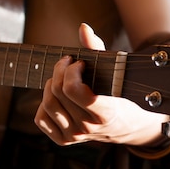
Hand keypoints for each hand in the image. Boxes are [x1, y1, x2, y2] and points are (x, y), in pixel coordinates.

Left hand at [34, 23, 167, 146]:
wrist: (128, 125)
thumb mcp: (115, 70)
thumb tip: (83, 28)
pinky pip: (41, 119)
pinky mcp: (64, 141)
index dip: (71, 70)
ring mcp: (75, 137)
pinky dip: (43, 106)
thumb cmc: (120, 93)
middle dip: (60, 70)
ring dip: (51, 85)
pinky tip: (57, 97)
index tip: (79, 63)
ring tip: (62, 78)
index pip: (72, 90)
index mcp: (105, 113)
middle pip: (58, 92)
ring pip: (47, 104)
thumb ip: (97, 48)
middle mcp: (88, 128)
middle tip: (69, 64)